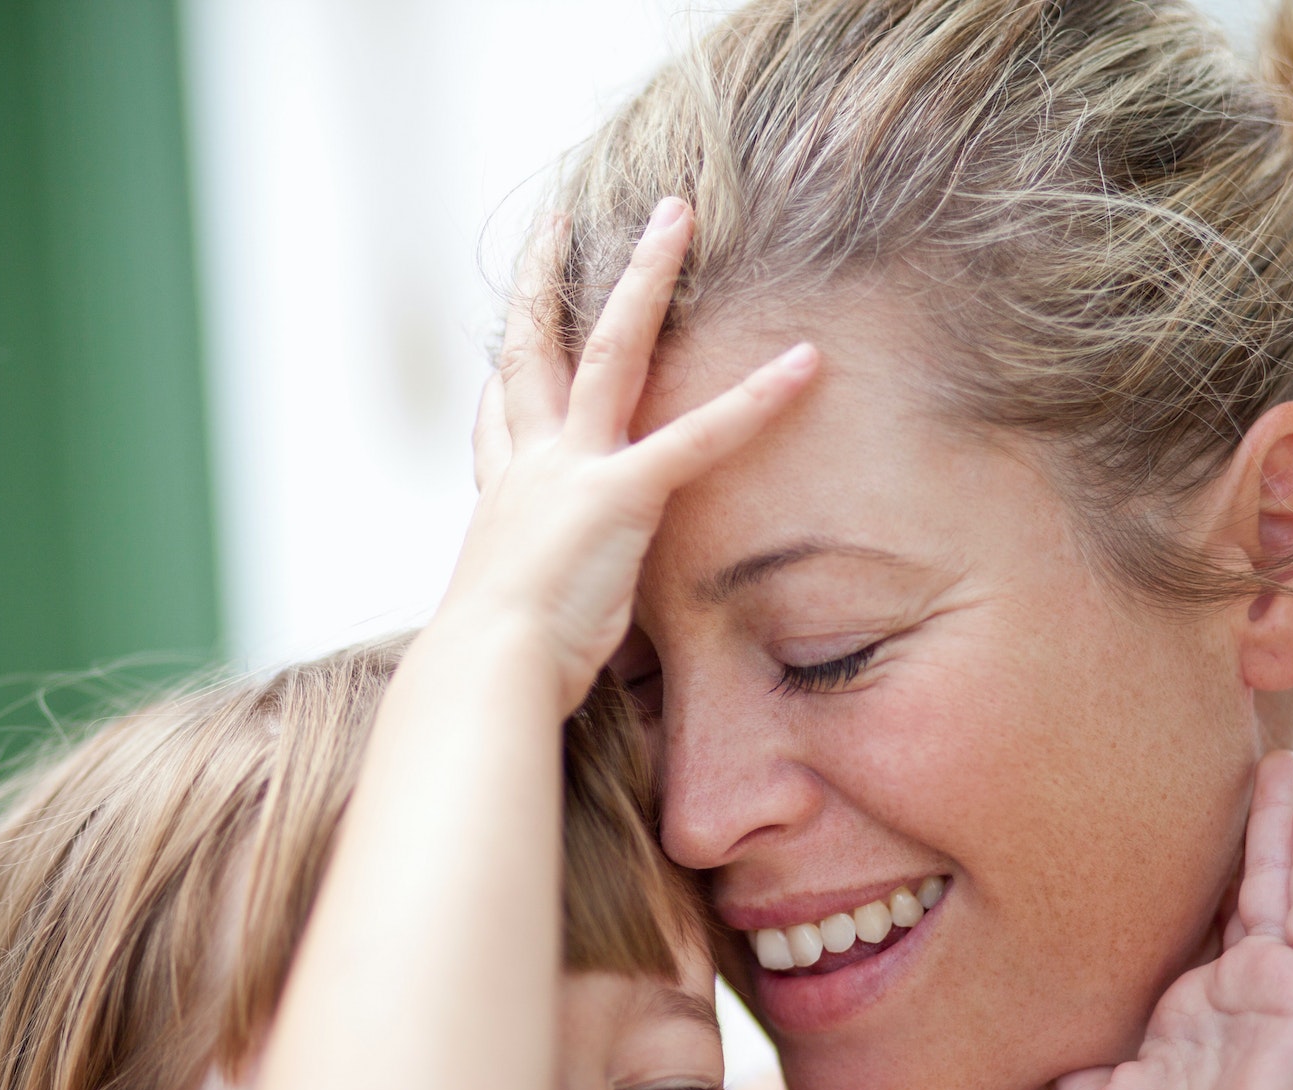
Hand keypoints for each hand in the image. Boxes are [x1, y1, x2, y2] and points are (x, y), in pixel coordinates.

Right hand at [442, 197, 817, 715]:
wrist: (486, 672)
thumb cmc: (498, 670)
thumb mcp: (512, 627)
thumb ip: (539, 609)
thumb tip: (546, 648)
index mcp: (502, 502)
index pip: (496, 422)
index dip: (501, 379)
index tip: (505, 346)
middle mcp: (529, 467)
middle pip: (535, 350)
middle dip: (547, 279)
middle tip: (558, 221)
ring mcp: (573, 470)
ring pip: (612, 349)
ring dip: (646, 275)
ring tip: (678, 213)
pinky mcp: (622, 495)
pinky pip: (700, 436)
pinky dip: (758, 399)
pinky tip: (806, 361)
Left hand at [1058, 753, 1292, 1089]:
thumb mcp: (1087, 1086)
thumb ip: (1063, 1036)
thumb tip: (1005, 1000)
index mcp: (1181, 1003)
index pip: (1176, 912)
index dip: (1163, 858)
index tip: (1137, 796)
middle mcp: (1229, 986)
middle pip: (1231, 882)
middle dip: (1226, 819)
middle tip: (1214, 749)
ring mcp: (1272, 985)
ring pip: (1274, 880)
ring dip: (1273, 816)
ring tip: (1270, 752)